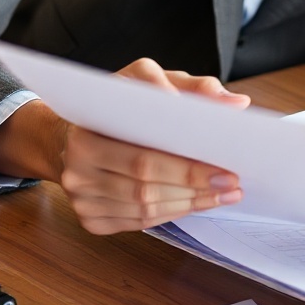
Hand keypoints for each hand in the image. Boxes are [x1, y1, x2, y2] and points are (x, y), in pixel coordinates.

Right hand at [0, 59, 250, 235]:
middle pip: (145, 188)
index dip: (188, 167)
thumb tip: (236, 104)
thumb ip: (192, 89)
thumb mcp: (149, 81)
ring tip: (223, 195)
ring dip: (189, 204)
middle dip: (195, 188)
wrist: (68, 134)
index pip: (144, 158)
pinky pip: (137, 223)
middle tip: (232, 184)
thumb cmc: (118, 105)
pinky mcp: (89, 219)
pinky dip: (171, 214)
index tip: (225, 165)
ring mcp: (80, 199)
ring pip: (143, 209)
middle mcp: (77, 169)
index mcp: (86, 132)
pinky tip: (195, 203)